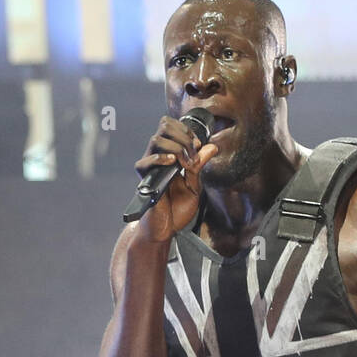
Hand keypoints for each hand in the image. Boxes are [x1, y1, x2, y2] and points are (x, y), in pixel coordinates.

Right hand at [133, 115, 219, 240]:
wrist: (168, 229)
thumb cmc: (177, 210)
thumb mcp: (194, 185)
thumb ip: (199, 165)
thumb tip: (212, 146)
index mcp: (170, 156)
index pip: (171, 127)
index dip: (186, 130)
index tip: (198, 145)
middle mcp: (158, 158)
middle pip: (163, 127)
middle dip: (183, 136)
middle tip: (193, 153)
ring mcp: (151, 168)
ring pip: (156, 140)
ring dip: (176, 147)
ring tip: (185, 162)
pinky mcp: (144, 180)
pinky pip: (146, 162)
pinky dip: (160, 158)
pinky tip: (172, 162)